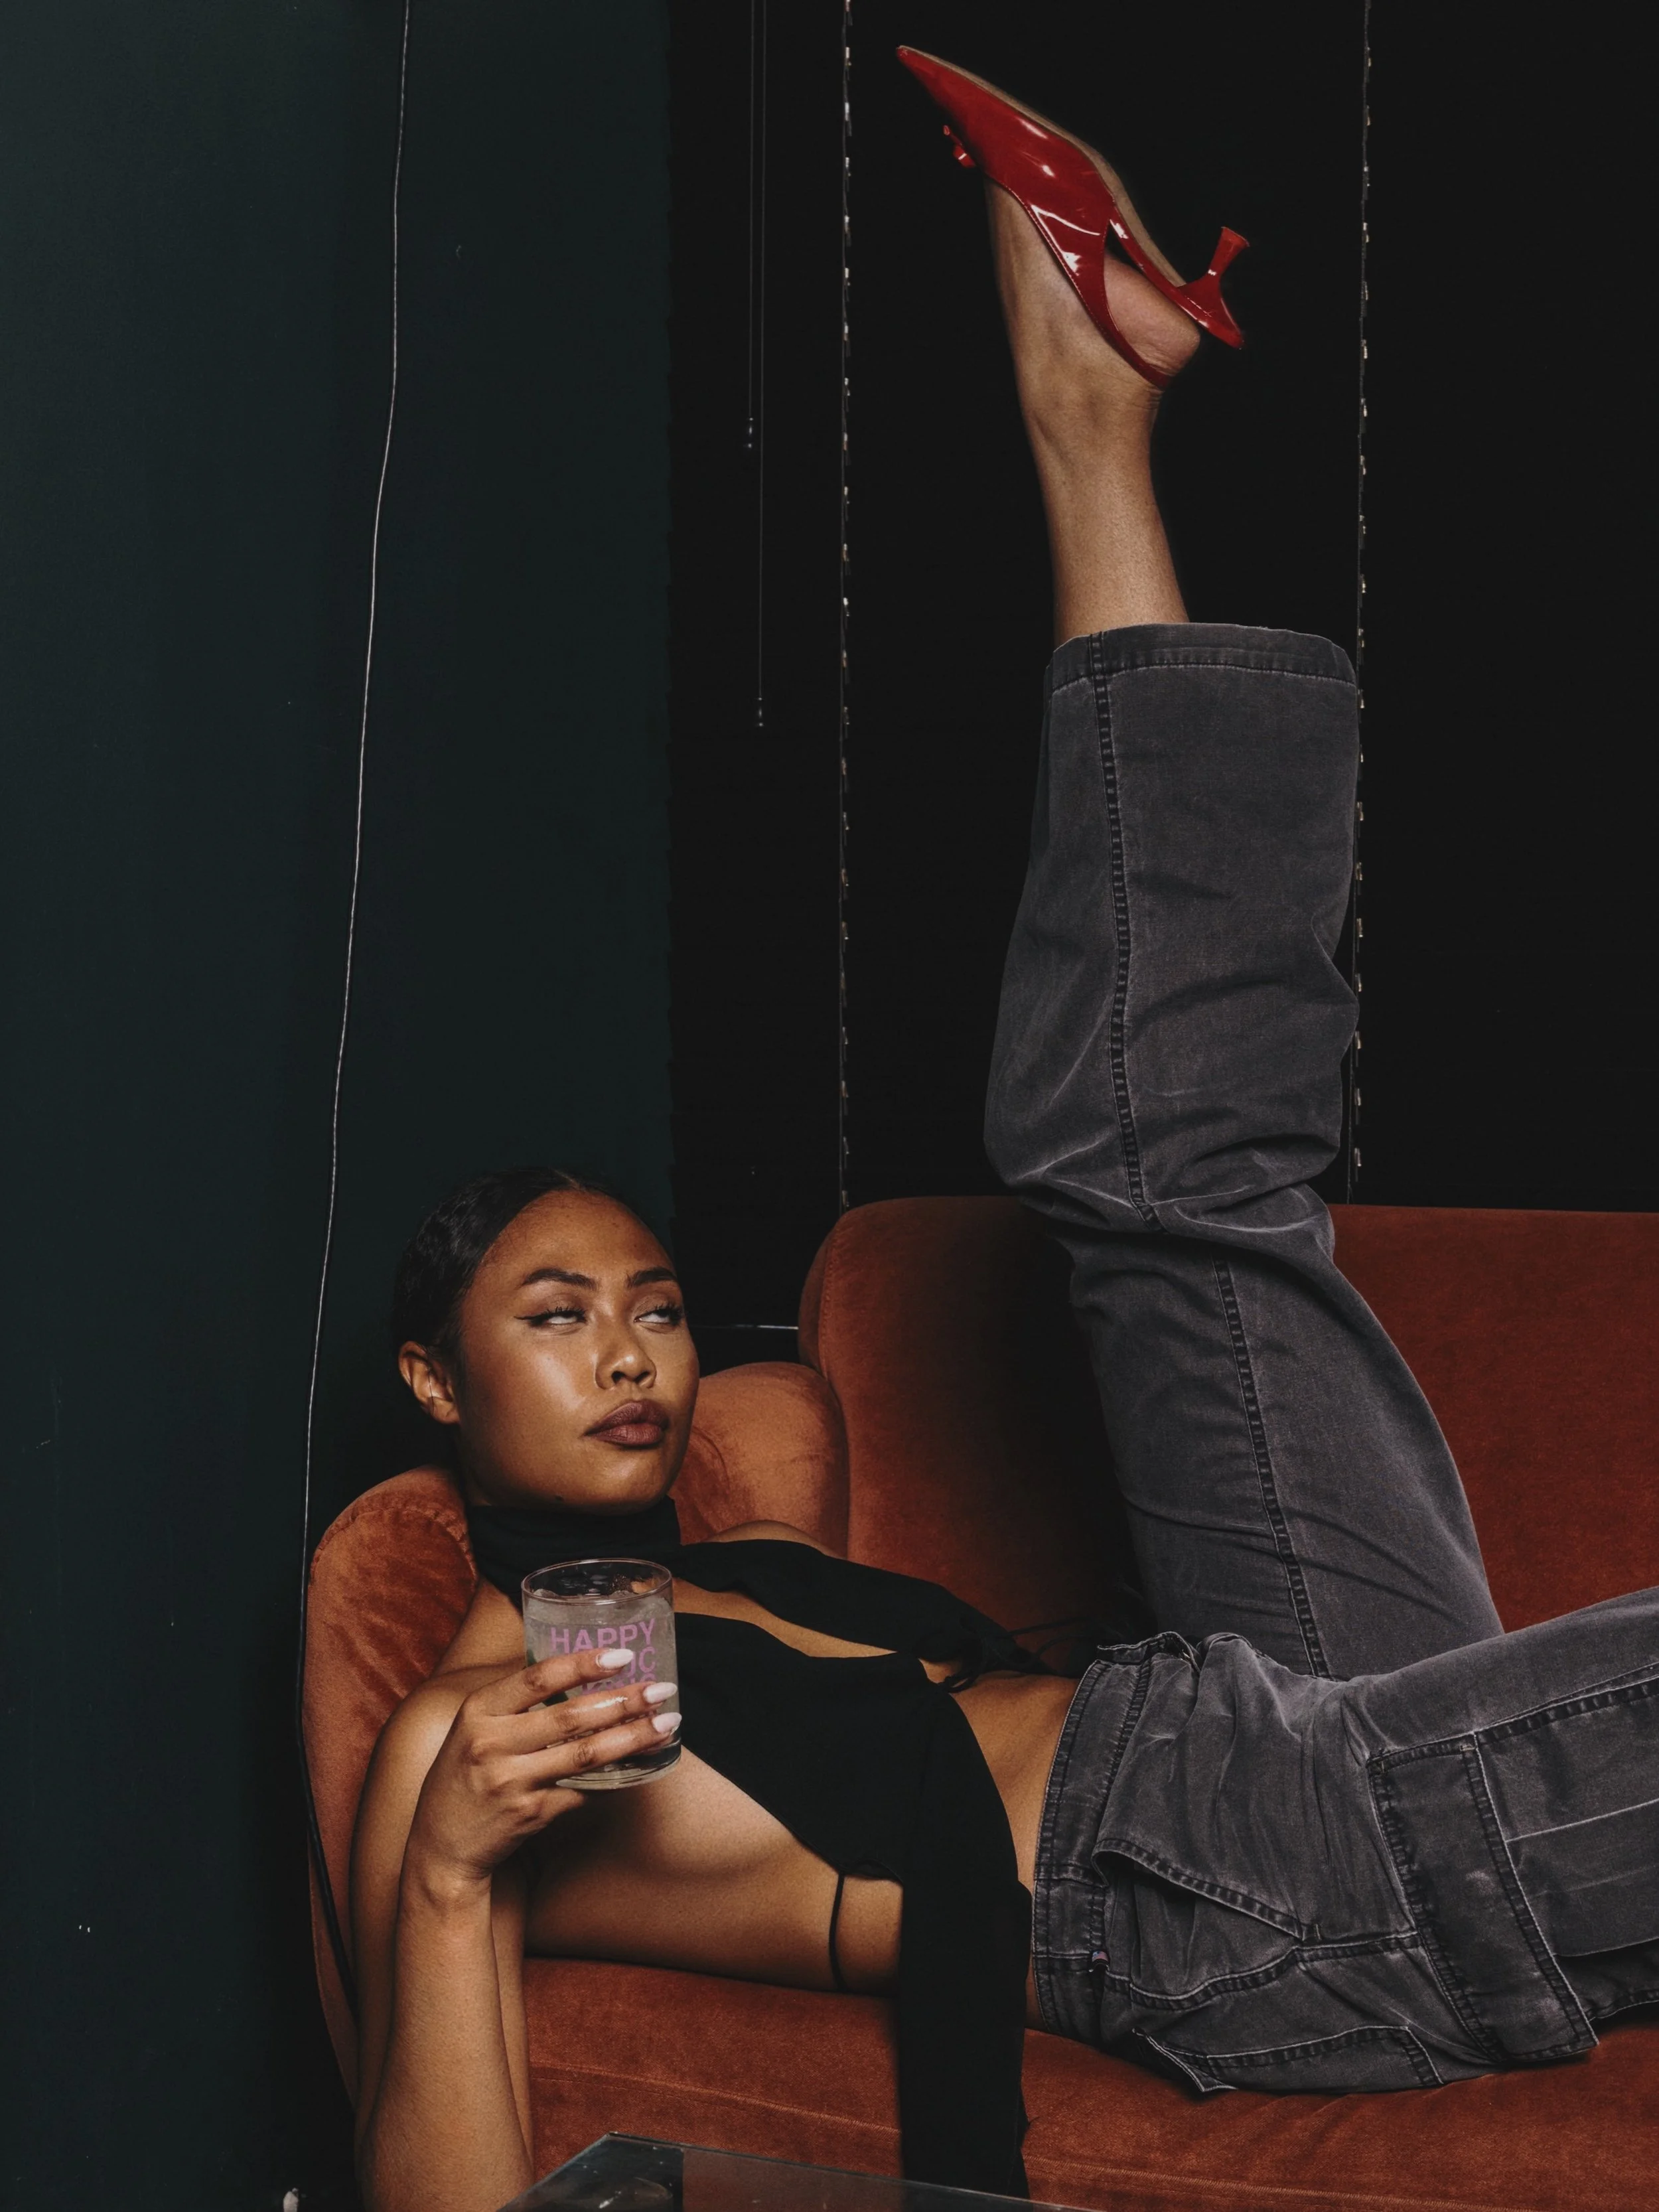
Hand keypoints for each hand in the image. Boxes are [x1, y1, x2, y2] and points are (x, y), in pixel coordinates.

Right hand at [406, 1649, 677, 1892]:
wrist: (443, 1848)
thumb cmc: (464, 1777)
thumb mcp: (472, 1728)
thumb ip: (515, 1702)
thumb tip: (578, 1670)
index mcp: (478, 1711)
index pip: (537, 1676)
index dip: (584, 1664)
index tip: (624, 1655)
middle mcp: (493, 1744)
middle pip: (570, 1716)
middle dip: (624, 1700)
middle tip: (662, 1689)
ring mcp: (512, 1783)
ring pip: (585, 1755)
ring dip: (632, 1737)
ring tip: (666, 1723)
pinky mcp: (531, 1814)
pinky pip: (584, 1790)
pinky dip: (617, 1776)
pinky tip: (643, 1762)